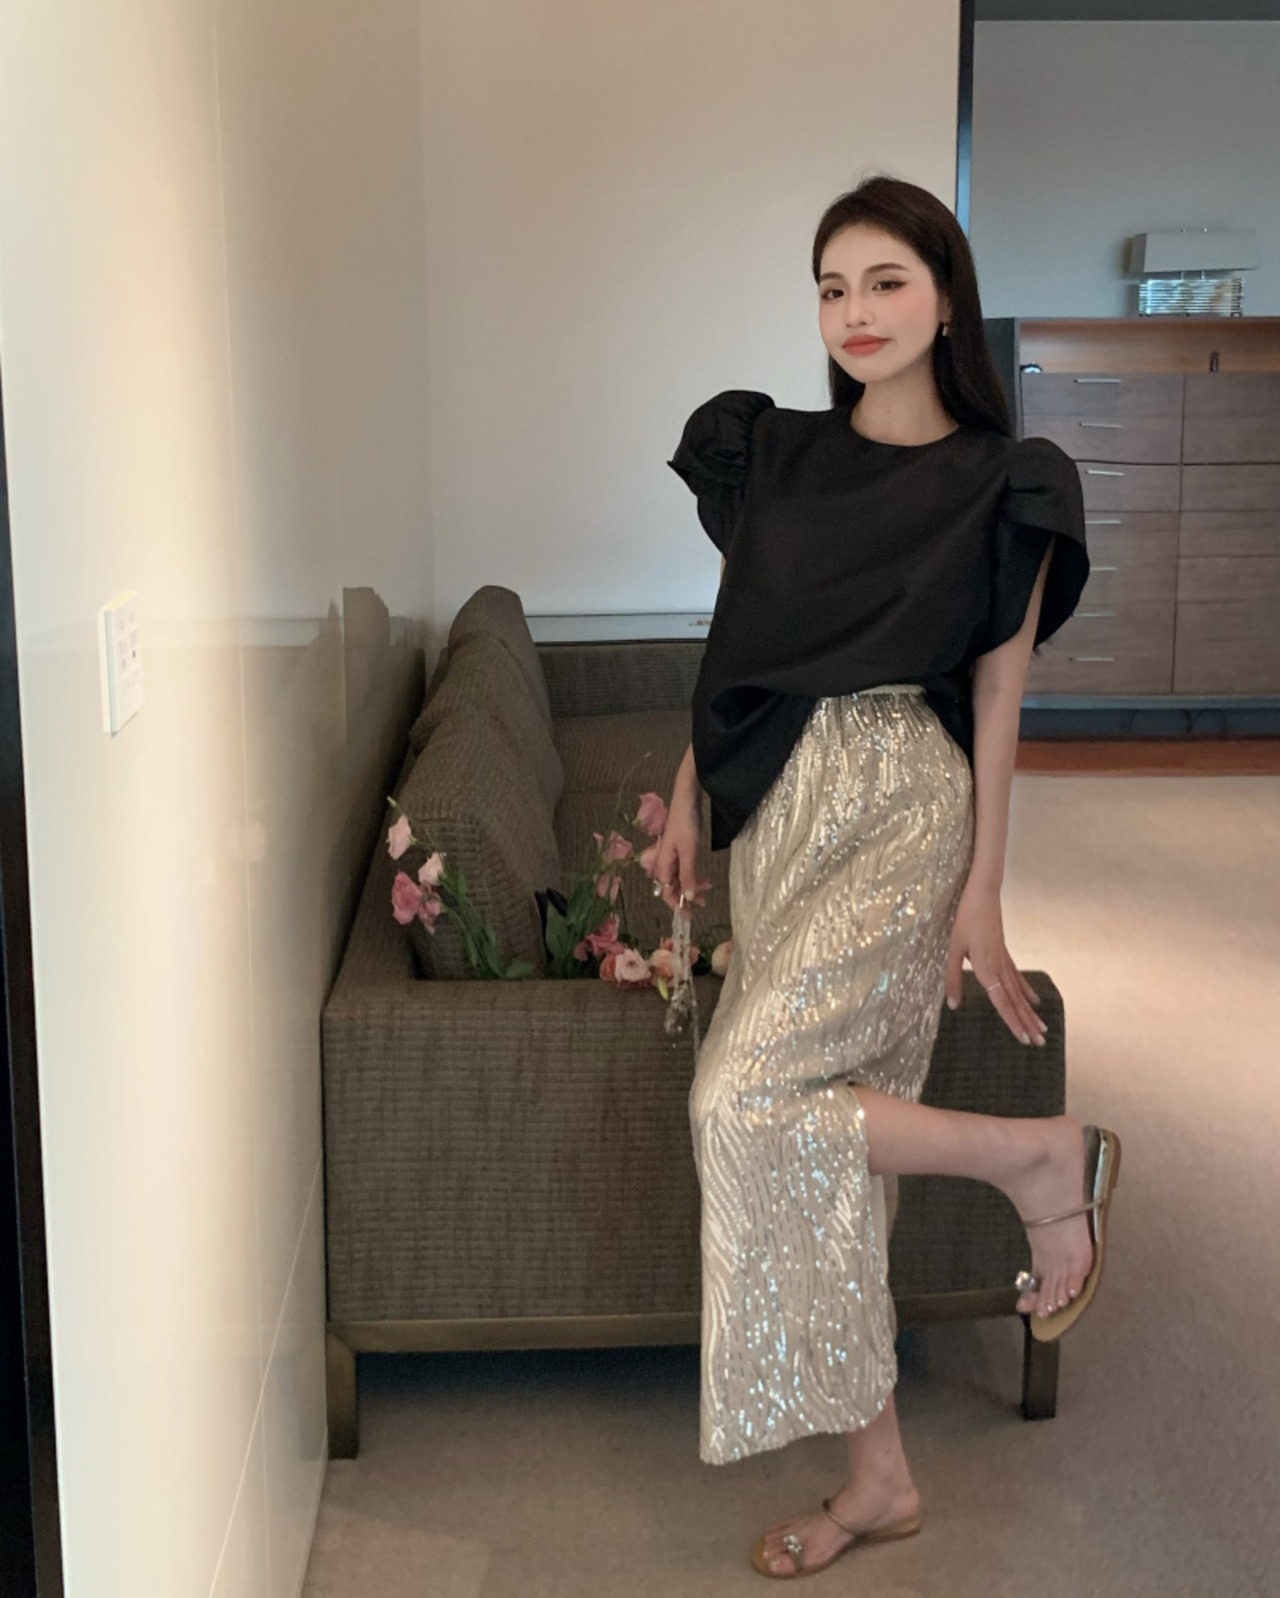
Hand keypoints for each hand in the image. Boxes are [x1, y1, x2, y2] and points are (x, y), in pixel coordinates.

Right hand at [652, 807, 710, 921]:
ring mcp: (672, 857)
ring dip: (692, 887)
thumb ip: (687, 875)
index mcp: (662, 864)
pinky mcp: (680, 850)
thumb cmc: (685, 824)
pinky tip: (703, 879)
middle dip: (686, 897)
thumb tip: (687, 898)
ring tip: (707, 890)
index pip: (666, 892)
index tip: (689, 916)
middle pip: (673, 887)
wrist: (687, 800)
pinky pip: (684, 870)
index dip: (676, 905)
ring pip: (680, 879)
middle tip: (703, 904)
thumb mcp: (688, 851)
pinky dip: (693, 877)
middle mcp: (665, 863)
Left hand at [944, 880, 1045, 1046]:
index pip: (1001, 1001)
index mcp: (986, 968)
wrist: (983, 894)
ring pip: (1019, 991)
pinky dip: (1026, 991)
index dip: (1012, 1021)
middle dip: (1026, 1023)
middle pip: (1015, 1000)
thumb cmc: (965, 919)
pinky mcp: (1004, 952)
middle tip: (1039, 1042)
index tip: (1023, 1038)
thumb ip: (952, 978)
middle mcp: (999, 967)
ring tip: (1042, 1029)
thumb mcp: (953, 949)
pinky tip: (1034, 1001)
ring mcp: (1004, 960)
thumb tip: (953, 1005)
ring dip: (1029, 1012)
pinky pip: (1017, 977)